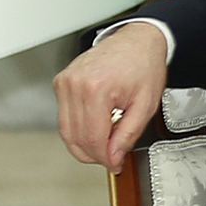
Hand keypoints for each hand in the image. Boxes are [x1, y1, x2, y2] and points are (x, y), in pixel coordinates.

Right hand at [55, 23, 166, 171]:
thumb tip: (113, 157)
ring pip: (66, 131)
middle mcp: (74, 84)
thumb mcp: (144, 106)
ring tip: (105, 143)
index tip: (115, 164)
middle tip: (111, 158)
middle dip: (94, 155)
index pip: (93, 139)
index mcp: (95, 88)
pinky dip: (78, 129)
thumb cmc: (143, 66)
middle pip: (76, 137)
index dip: (105, 158)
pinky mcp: (61, 82)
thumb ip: (127, 135)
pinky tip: (97, 126)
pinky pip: (64, 117)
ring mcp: (64, 82)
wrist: (136, 41)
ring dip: (84, 144)